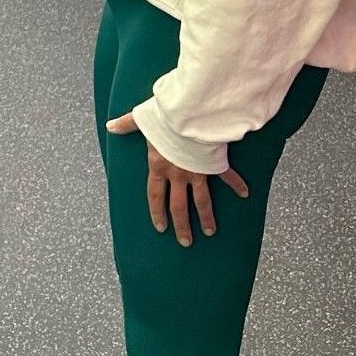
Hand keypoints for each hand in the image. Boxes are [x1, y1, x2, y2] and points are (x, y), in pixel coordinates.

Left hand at [105, 110, 248, 247]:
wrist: (190, 114)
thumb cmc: (165, 117)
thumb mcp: (142, 120)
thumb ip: (127, 124)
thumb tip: (111, 126)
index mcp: (159, 166)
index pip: (156, 196)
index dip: (157, 213)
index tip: (162, 227)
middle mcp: (178, 174)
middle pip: (179, 206)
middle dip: (182, 225)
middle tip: (186, 241)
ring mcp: (197, 171)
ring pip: (202, 201)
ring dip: (206, 217)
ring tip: (210, 231)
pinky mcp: (214, 162)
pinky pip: (227, 176)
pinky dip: (237, 184)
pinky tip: (245, 193)